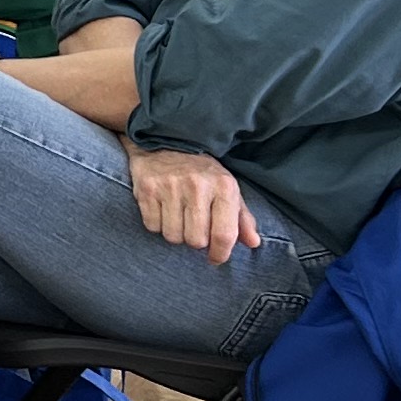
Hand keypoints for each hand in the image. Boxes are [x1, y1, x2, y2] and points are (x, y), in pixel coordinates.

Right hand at [129, 146, 258, 263]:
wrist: (165, 141)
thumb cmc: (201, 172)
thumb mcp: (227, 189)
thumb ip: (242, 217)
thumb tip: (253, 243)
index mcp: (223, 187)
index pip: (224, 234)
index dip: (221, 254)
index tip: (216, 259)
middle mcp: (197, 186)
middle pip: (196, 240)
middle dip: (195, 241)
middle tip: (194, 228)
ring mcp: (170, 187)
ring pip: (173, 236)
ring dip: (175, 233)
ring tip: (178, 218)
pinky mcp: (147, 189)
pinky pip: (152, 226)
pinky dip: (157, 224)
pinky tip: (162, 210)